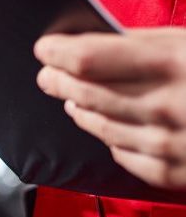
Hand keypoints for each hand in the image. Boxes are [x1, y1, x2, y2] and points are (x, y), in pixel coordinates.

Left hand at [36, 28, 185, 188]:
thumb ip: (150, 44)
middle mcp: (168, 106)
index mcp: (176, 62)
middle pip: (87, 94)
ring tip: (72, 98)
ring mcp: (169, 144)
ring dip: (81, 110)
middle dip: (60, 81)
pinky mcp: (173, 173)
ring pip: (100, 127)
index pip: (89, 59)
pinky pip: (123, 155)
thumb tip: (95, 42)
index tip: (45, 48)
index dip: (58, 53)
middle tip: (47, 76)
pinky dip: (111, 138)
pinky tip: (107, 127)